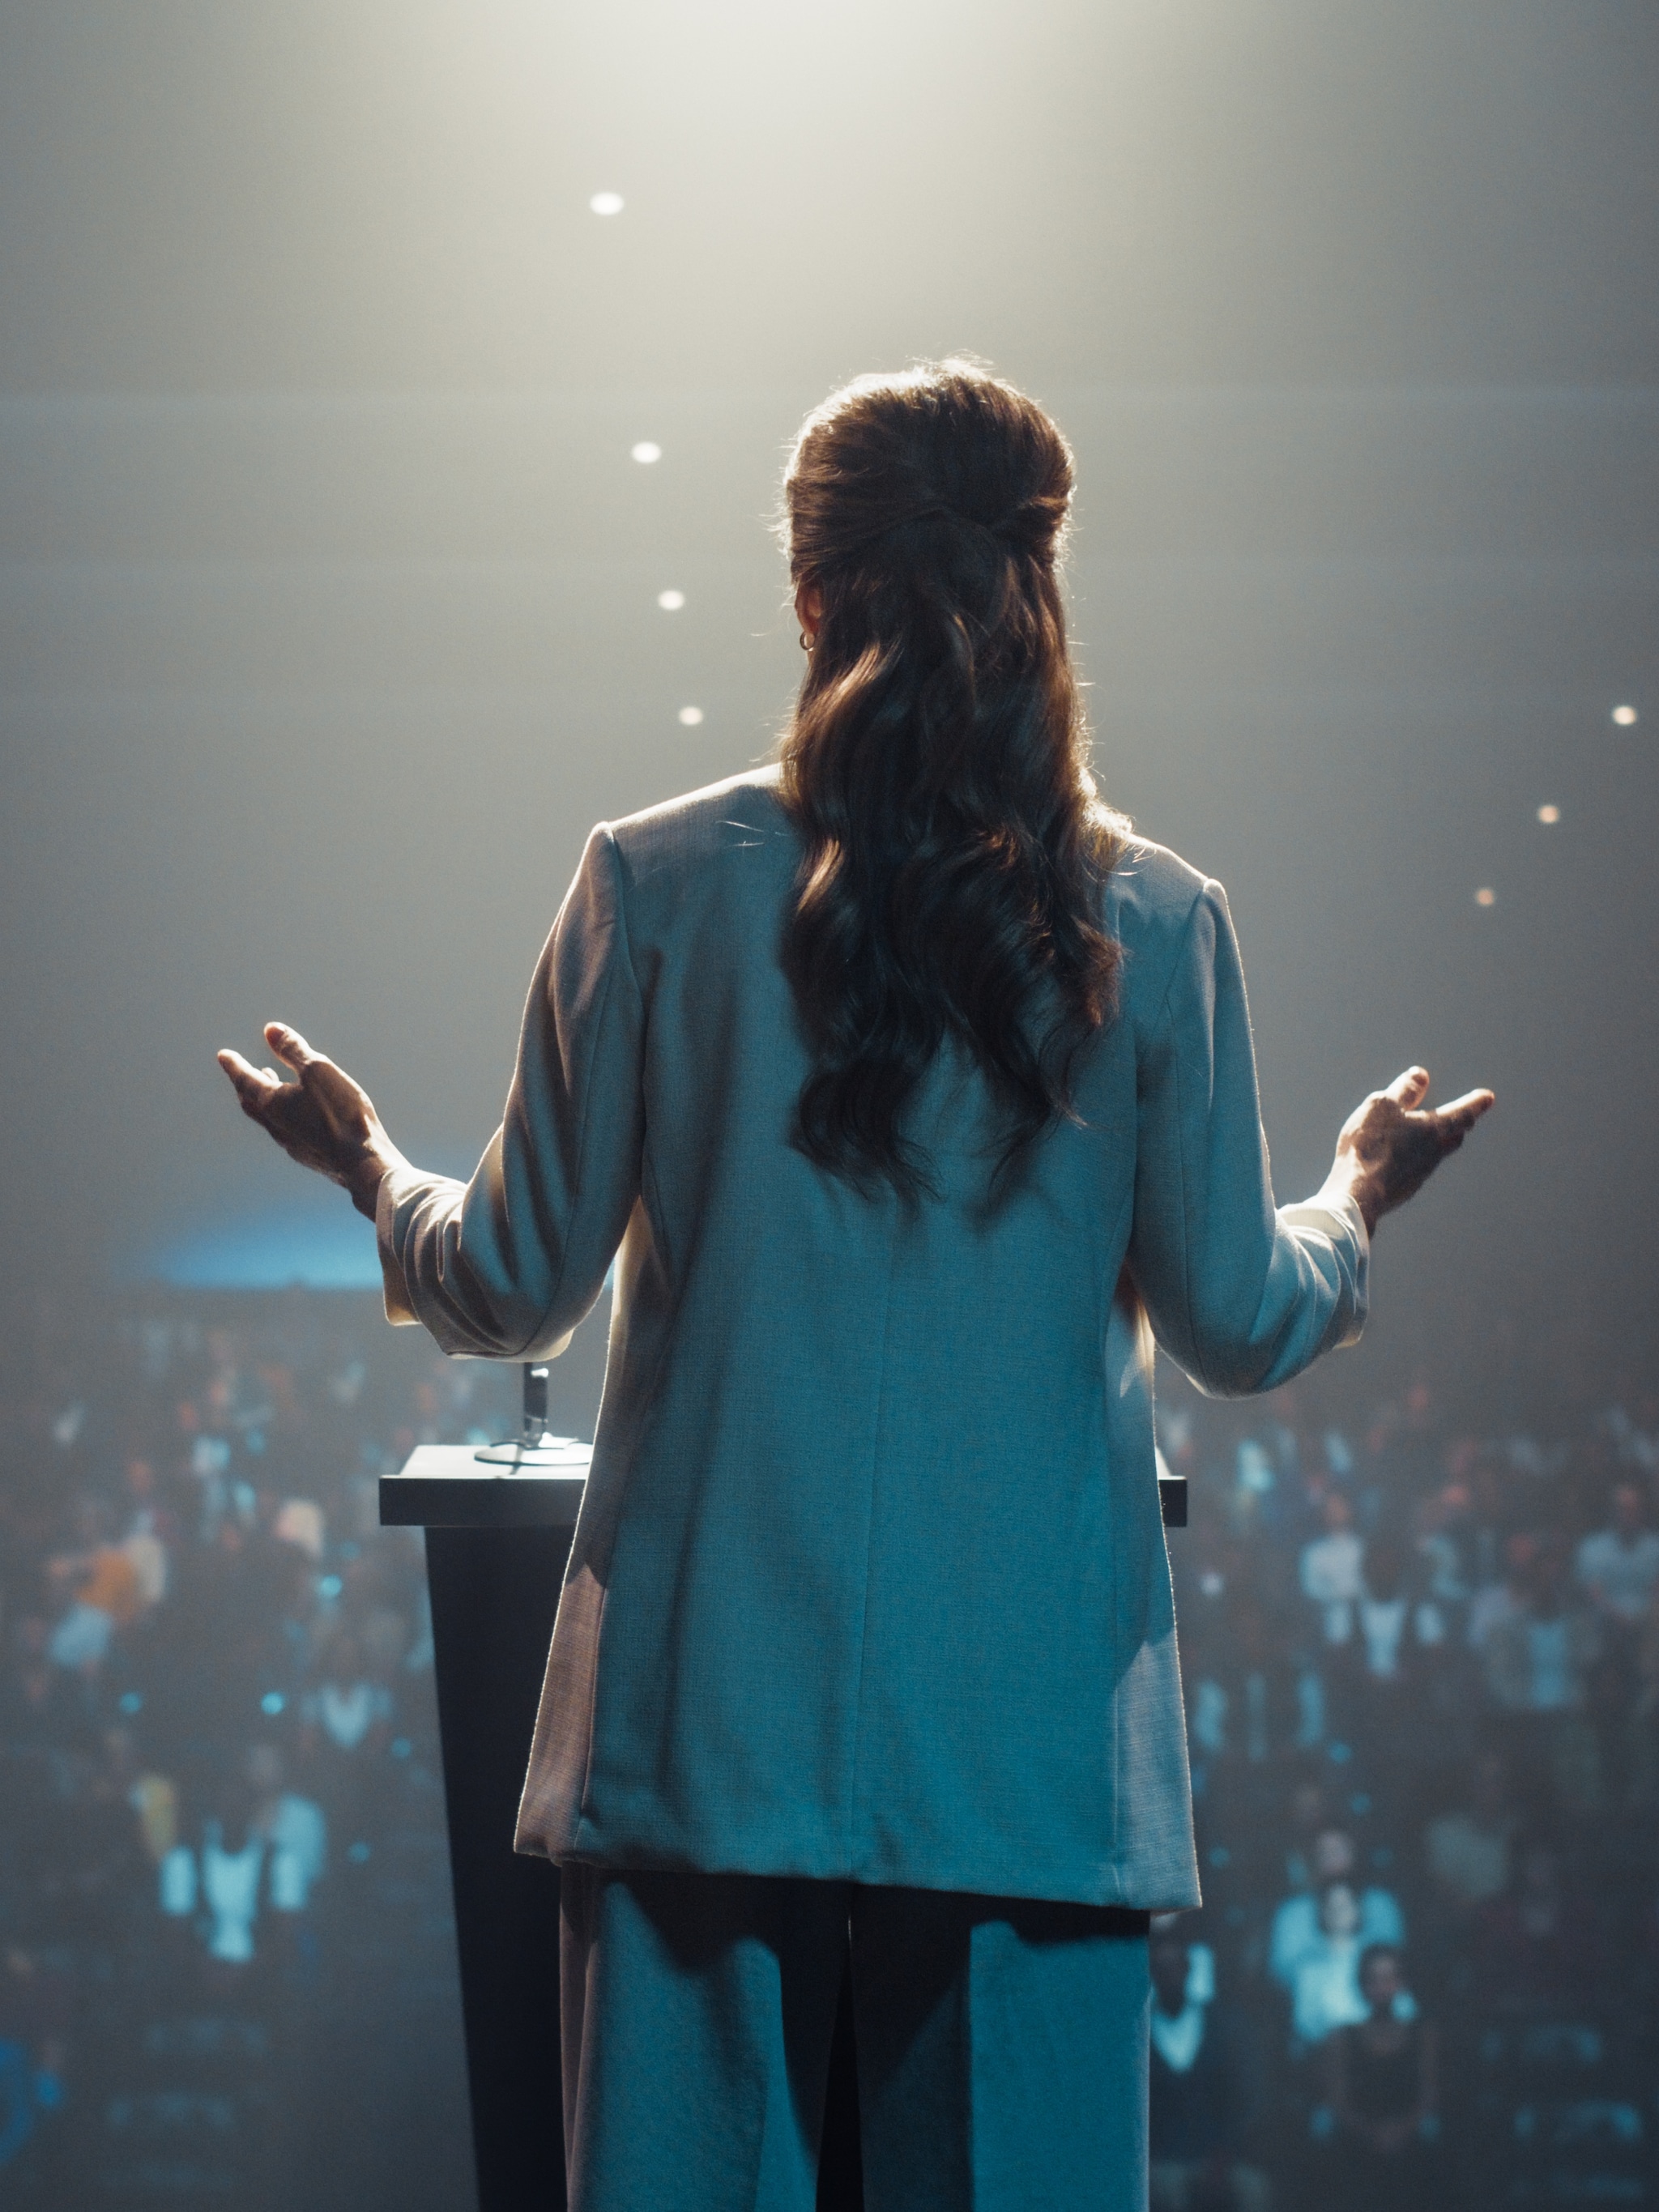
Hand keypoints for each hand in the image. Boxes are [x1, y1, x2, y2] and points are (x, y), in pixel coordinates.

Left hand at [217, 1023, 406, 1219]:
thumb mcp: (318, 1071)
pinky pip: (288, 1131)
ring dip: (266, 1100)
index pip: (245, 1080)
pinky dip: (285, 1116)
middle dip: (246, 1085)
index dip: (234, 1065)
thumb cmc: (340, 1113)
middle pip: (251, 1103)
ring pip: (268, 1119)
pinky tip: (301, 1115)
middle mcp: (276, 1125)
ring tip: (273, 1085)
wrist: (362, 1162)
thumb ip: (293, 1050)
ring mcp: (291, 1144)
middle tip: (244, 1073)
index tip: (223, 1056)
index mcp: (272, 1103)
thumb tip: (270, 1030)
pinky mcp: (309, 1156)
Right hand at [1324, 1066, 1494, 1235]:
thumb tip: (1421, 1075)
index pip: (1461, 1113)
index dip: (1475, 1103)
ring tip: (1431, 1136)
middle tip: (1466, 1118)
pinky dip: (1413, 1159)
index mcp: (1432, 1130)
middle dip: (1460, 1126)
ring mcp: (1419, 1175)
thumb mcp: (1382, 1107)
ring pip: (1436, 1155)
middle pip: (1454, 1138)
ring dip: (1437, 1144)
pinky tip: (1399, 1160)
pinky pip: (1415, 1170)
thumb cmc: (1369, 1145)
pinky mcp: (1404, 1190)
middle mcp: (1432, 1154)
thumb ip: (1403, 1091)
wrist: (1358, 1194)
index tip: (1488, 1097)